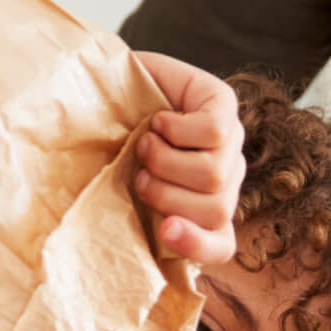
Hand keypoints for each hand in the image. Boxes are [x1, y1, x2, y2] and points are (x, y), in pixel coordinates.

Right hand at [131, 51, 243, 265]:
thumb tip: (161, 233)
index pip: (221, 245)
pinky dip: (176, 130)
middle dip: (166, 197)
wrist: (101, 84)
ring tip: (146, 145)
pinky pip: (213, 132)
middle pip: (215, 211)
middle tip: (141, 175)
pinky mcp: (225, 103)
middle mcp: (225, 176)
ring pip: (213, 175)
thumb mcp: (123, 188)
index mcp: (205, 207)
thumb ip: (143, 217)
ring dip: (166, 162)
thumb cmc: (110, 145)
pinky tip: (160, 122)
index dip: (197, 246)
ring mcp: (230, 140)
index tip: (165, 231)